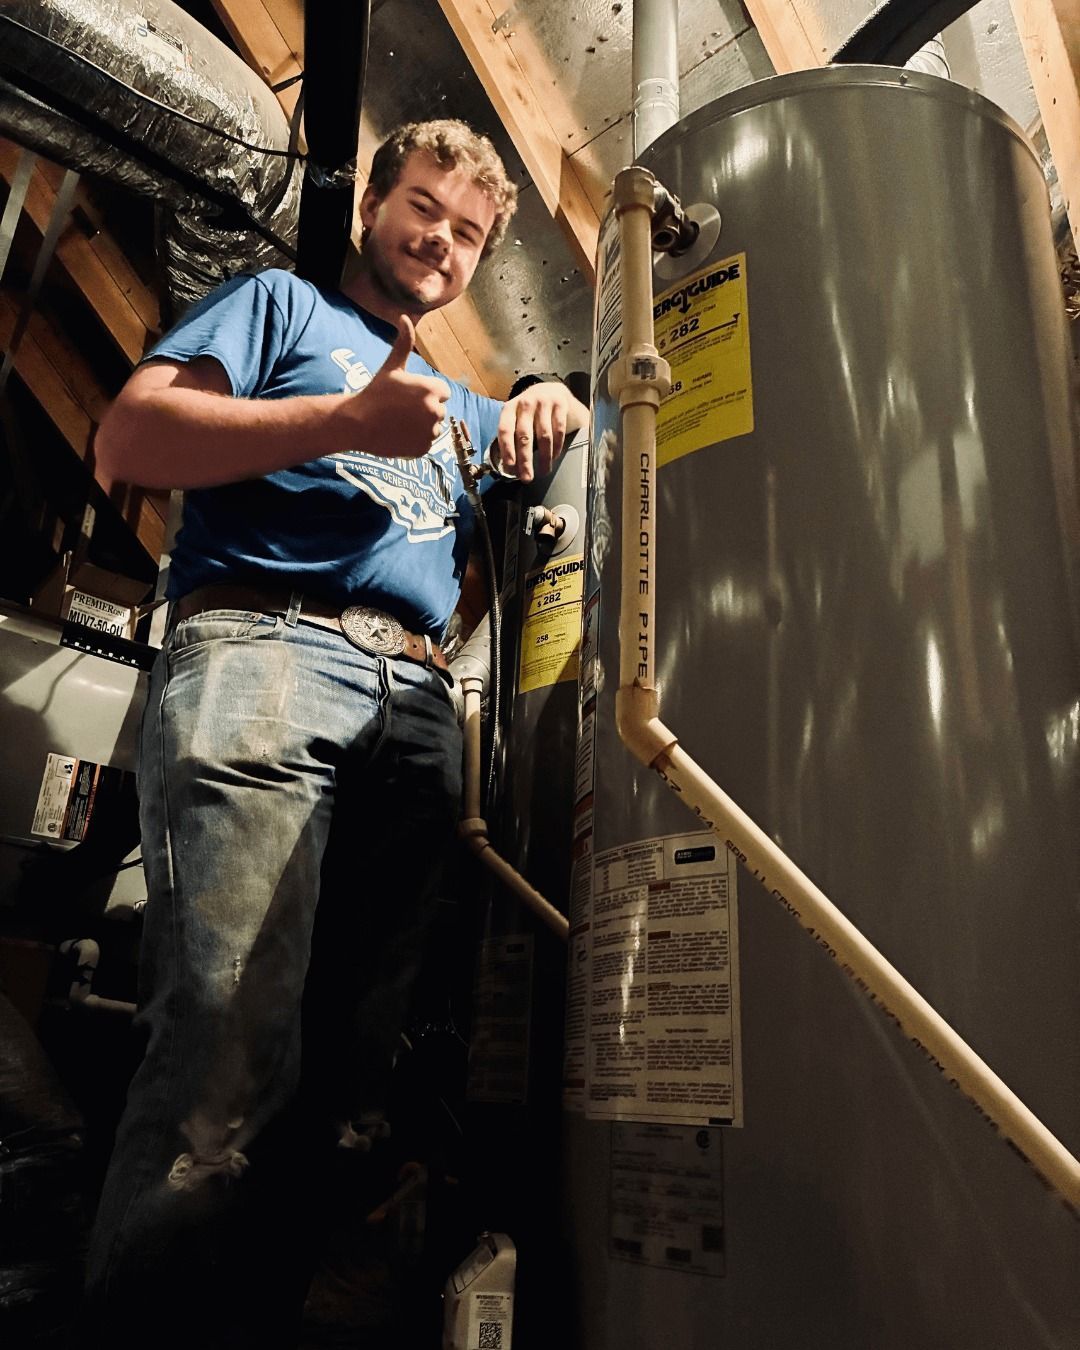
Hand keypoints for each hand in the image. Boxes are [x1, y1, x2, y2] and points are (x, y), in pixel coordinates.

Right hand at [349, 315, 450, 458]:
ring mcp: (430, 432)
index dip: (426, 392)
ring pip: (433, 428)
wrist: (357, 423)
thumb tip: (405, 316)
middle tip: (400, 410)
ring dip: (420, 426)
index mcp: (432, 389)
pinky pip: (425, 443)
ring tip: (398, 422)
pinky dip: (415, 442)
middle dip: (424, 410)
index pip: (443, 392)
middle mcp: (435, 411)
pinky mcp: (423, 449)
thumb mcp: (392, 366)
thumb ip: (404, 342)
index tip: (408, 395)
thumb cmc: (375, 392)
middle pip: (439, 410)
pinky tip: (398, 434)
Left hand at [496, 381, 588, 481]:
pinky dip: (556, 447)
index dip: (507, 449)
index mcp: (510, 408)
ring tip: (544, 471)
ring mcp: (543, 402)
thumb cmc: (532, 411)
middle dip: (525, 459)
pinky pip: (558, 430)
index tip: (510, 466)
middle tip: (527, 477)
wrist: (552, 390)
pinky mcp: (560, 404)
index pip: (505, 430)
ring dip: (544, 457)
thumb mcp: (518, 418)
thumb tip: (510, 467)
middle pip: (524, 436)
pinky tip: (554, 457)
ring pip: (543, 436)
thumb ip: (513, 437)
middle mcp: (525, 404)